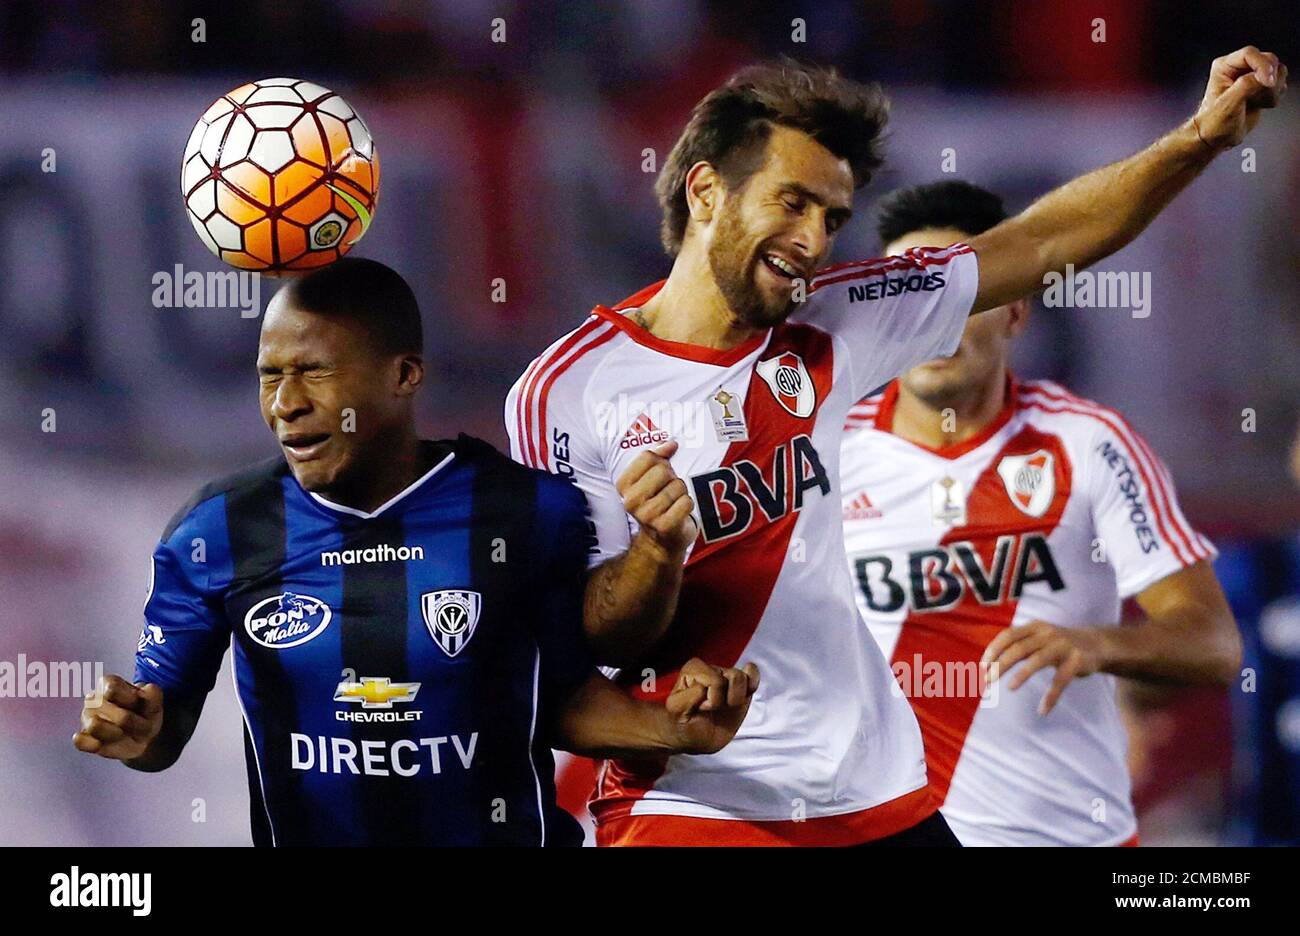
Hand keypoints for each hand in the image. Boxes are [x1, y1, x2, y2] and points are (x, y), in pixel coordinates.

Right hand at [73, 674, 163, 760]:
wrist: (143, 739)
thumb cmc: (146, 715)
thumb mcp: (155, 704)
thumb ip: (154, 695)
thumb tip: (148, 689)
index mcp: (110, 684)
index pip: (112, 688)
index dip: (129, 699)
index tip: (137, 703)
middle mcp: (94, 699)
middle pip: (107, 709)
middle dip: (130, 721)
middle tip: (137, 723)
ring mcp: (86, 718)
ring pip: (94, 725)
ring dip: (115, 733)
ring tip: (122, 733)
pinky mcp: (83, 737)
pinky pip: (80, 741)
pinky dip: (93, 745)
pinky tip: (103, 744)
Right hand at [617, 440, 697, 556]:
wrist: (660, 540)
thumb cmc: (657, 503)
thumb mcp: (650, 478)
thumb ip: (658, 457)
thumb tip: (671, 444)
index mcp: (623, 485)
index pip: (647, 457)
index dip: (661, 460)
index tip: (662, 471)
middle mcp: (631, 500)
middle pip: (663, 470)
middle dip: (672, 477)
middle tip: (668, 490)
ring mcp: (647, 515)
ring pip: (678, 486)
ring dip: (681, 493)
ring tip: (673, 503)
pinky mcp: (664, 526)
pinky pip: (686, 502)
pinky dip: (688, 504)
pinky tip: (680, 512)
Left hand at [665, 657, 758, 753]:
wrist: (694, 738)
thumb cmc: (682, 722)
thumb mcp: (676, 713)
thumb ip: (686, 699)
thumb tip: (704, 689)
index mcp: (693, 670)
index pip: (714, 681)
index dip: (710, 701)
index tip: (699, 710)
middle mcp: (711, 669)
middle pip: (732, 676)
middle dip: (725, 699)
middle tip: (713, 710)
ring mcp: (726, 677)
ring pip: (742, 678)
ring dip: (736, 699)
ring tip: (724, 707)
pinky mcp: (740, 688)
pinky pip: (752, 674)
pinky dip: (752, 684)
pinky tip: (743, 697)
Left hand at [981, 621, 1104, 715]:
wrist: (1098, 644)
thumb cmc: (1059, 644)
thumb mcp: (1039, 638)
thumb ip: (1019, 645)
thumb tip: (990, 663)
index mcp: (1035, 627)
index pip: (1008, 635)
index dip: (993, 650)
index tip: (982, 667)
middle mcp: (1047, 634)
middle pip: (1018, 648)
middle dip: (1000, 665)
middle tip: (987, 681)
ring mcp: (1063, 646)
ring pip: (1038, 661)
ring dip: (1021, 675)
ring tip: (1010, 688)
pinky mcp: (1077, 661)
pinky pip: (1061, 680)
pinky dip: (1051, 696)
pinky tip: (1042, 710)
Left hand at [1192, 46, 1286, 148]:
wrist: (1217, 138)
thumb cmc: (1213, 122)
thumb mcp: (1227, 104)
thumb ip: (1246, 86)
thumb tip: (1265, 76)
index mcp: (1225, 66)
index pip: (1250, 54)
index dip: (1262, 66)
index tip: (1267, 82)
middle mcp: (1240, 68)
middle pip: (1269, 60)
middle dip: (1268, 80)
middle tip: (1258, 97)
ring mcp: (1253, 76)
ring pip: (1278, 71)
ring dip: (1272, 90)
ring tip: (1256, 102)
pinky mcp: (1263, 87)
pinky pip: (1280, 84)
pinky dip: (1275, 96)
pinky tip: (1261, 105)